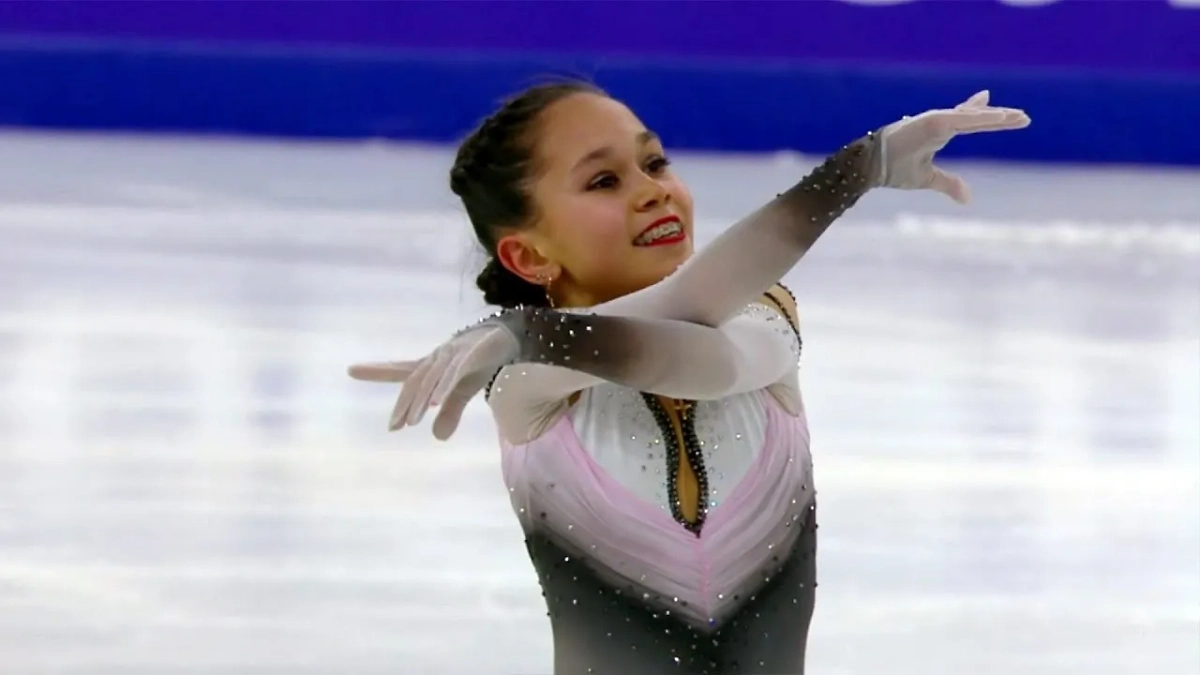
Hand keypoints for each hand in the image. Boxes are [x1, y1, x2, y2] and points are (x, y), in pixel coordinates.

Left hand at [347, 325, 516, 439]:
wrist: (507, 339)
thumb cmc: (480, 363)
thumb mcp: (463, 391)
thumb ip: (450, 412)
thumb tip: (437, 437)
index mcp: (431, 366)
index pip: (400, 370)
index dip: (377, 371)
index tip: (351, 370)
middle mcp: (437, 358)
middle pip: (414, 381)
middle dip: (403, 404)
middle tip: (393, 426)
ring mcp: (453, 355)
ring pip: (431, 379)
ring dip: (420, 400)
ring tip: (411, 421)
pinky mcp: (470, 354)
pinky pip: (454, 373)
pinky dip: (443, 387)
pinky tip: (435, 403)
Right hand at [877, 90, 1029, 203]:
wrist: (869, 167)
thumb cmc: (893, 168)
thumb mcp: (927, 179)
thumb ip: (948, 184)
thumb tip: (968, 199)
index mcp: (939, 132)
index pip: (969, 122)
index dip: (989, 119)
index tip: (1009, 117)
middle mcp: (939, 122)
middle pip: (976, 117)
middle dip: (1000, 117)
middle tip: (1024, 117)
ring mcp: (936, 120)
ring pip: (972, 117)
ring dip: (995, 116)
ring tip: (1019, 117)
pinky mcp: (932, 122)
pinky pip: (961, 119)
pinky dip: (980, 117)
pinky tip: (998, 117)